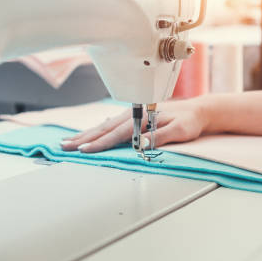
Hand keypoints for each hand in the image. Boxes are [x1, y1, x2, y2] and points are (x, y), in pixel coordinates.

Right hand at [60, 98, 209, 152]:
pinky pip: (110, 124)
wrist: (198, 111)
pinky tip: (88, 134)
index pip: (116, 133)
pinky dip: (96, 130)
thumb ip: (159, 136)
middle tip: (63, 146)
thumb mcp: (179, 130)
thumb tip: (141, 143)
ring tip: (68, 141)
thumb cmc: (189, 121)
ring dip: (85, 134)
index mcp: (142, 117)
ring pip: (104, 125)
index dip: (98, 143)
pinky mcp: (133, 116)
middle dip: (82, 138)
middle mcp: (133, 114)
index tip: (83, 150)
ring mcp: (132, 114)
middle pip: (103, 128)